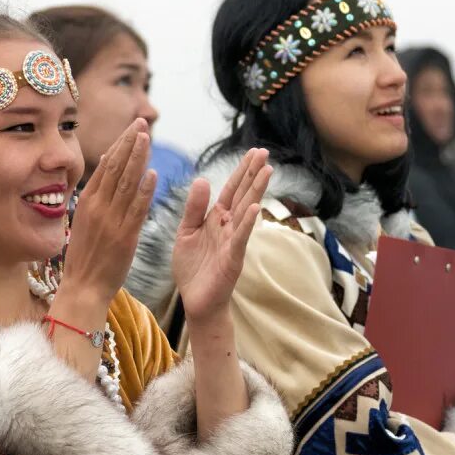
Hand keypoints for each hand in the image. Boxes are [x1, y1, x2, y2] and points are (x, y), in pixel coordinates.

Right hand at [61, 119, 156, 304]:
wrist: (83, 287)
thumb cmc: (86, 256)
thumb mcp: (85, 220)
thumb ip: (97, 194)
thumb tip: (108, 164)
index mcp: (87, 202)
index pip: (106, 166)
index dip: (121, 144)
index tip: (133, 128)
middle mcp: (97, 208)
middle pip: (115, 168)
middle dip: (130, 143)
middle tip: (142, 122)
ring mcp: (110, 222)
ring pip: (126, 184)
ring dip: (137, 159)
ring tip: (147, 138)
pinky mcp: (124, 237)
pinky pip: (135, 210)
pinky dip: (144, 191)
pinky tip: (152, 175)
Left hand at [172, 149, 270, 321]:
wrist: (196, 302)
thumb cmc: (193, 269)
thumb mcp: (186, 233)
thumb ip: (193, 208)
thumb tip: (203, 179)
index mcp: (216, 219)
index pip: (231, 190)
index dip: (242, 171)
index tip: (253, 152)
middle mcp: (228, 226)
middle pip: (242, 194)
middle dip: (253, 173)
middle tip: (265, 152)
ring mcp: (233, 241)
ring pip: (246, 211)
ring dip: (256, 191)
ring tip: (268, 170)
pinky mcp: (232, 258)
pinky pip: (240, 238)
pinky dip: (247, 223)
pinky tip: (255, 208)